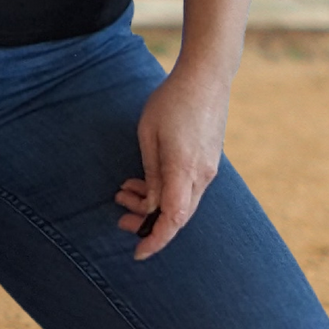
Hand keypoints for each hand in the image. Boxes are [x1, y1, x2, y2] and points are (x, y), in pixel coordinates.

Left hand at [114, 60, 230, 259]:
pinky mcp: (208, 161)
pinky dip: (165, 191)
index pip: (172, 220)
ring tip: (124, 191)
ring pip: (181, 203)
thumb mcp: (150, 134)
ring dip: (153, 204)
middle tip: (120, 216)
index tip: (138, 251)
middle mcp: (201, 176)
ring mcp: (208, 170)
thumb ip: (151, 173)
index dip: (155, 239)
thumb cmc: (171, 100)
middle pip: (176, 216)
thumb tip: (151, 206)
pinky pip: (187, 188)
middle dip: (147, 222)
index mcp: (184, 170)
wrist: (206, 77)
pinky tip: (145, 179)